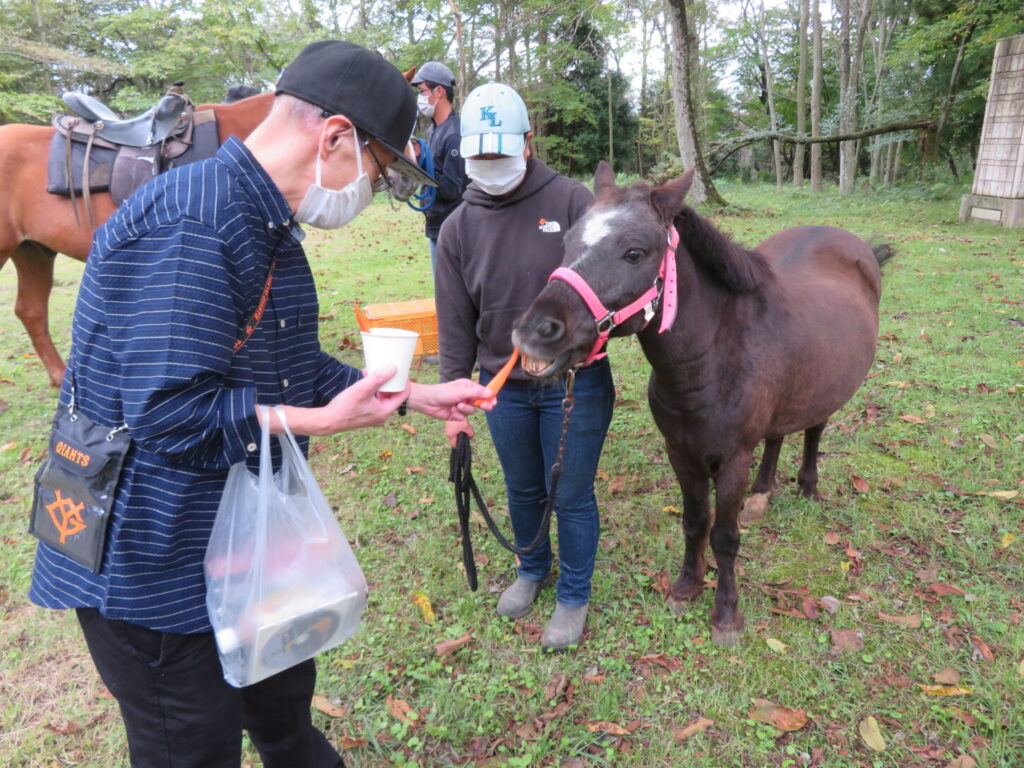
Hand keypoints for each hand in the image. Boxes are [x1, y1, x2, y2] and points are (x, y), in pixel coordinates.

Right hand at [266, 366, 406, 435]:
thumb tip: (393, 367)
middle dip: (388, 380)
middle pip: (393, 394)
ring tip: (370, 372)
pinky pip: (375, 399)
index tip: (399, 369)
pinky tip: (364, 381)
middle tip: (383, 368)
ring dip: (378, 383)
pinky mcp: (367, 414)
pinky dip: (372, 389)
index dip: (403, 380)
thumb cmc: (345, 407)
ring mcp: (374, 415)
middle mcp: (382, 415)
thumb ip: (378, 378)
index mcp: (386, 411)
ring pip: (382, 395)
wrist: (328, 421)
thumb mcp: (362, 389)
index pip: (403, 394)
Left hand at [407, 379, 493, 420]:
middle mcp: (466, 396)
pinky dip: (458, 415)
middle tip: (483, 406)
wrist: (428, 402)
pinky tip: (451, 410)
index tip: (494, 401)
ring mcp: (462, 405)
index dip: (489, 397)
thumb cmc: (442, 392)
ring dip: (465, 409)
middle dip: (482, 405)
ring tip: (457, 405)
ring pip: (472, 411)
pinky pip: (463, 417)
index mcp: (468, 387)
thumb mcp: (461, 391)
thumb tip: (490, 392)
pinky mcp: (457, 414)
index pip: (483, 392)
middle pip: (480, 402)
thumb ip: (476, 393)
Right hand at [444, 418, 472, 447]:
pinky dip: (460, 426)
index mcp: (450, 435)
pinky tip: (463, 422)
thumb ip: (470, 434)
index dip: (461, 445)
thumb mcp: (466, 427)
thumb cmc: (459, 419)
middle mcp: (448, 432)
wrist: (453, 409)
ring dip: (462, 430)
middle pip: (457, 439)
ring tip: (466, 425)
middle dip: (463, 436)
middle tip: (467, 432)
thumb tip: (470, 436)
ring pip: (457, 432)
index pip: (455, 445)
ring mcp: (448, 428)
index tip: (465, 442)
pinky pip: (456, 428)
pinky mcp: (450, 423)